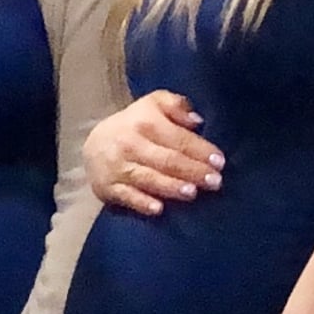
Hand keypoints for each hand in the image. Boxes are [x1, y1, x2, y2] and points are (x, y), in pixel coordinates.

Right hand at [85, 92, 223, 213]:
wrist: (94, 145)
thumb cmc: (135, 125)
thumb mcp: (153, 104)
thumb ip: (175, 105)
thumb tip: (196, 120)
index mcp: (144, 121)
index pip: (178, 138)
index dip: (200, 150)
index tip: (220, 161)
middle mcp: (130, 144)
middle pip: (167, 160)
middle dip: (193, 171)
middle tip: (215, 181)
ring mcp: (118, 167)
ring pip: (149, 178)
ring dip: (171, 187)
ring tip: (192, 193)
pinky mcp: (108, 188)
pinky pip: (127, 196)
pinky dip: (142, 203)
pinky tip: (159, 209)